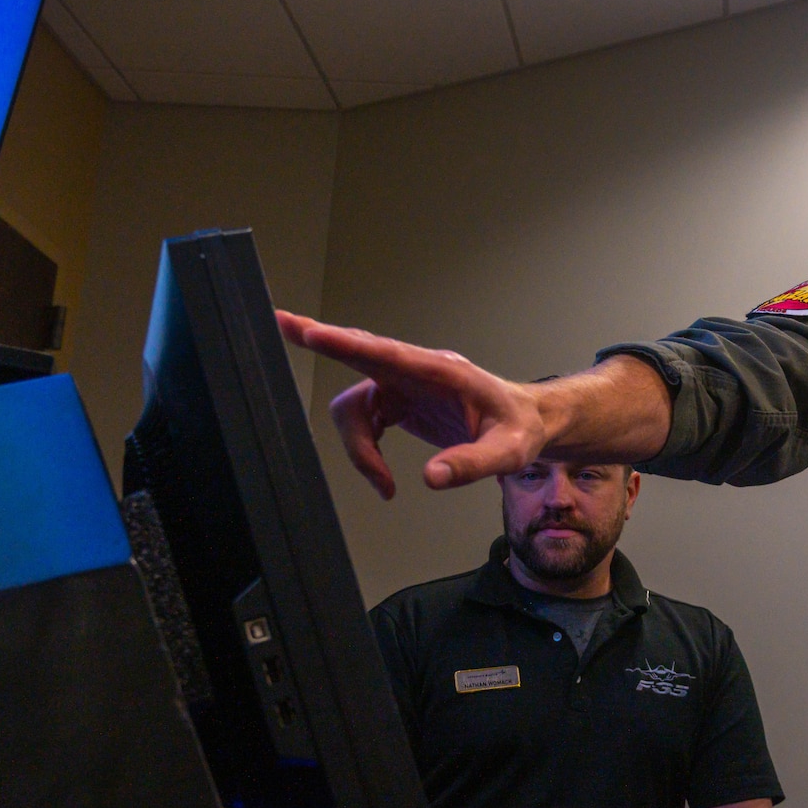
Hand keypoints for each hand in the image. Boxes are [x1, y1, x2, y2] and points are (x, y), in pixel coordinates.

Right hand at [275, 310, 546, 497]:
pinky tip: (384, 479)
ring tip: (384, 484)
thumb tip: (430, 477)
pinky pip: (365, 422)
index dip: (347, 345)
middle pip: (357, 357)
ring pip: (355, 406)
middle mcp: (416, 372)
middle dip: (319, 341)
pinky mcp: (400, 402)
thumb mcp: (509, 451)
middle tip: (278, 322)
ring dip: (358, 447)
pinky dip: (365, 452)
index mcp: (441, 372)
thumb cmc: (521, 429)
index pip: (386, 354)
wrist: (529, 424)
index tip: (311, 332)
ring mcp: (404, 385)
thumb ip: (472, 464)